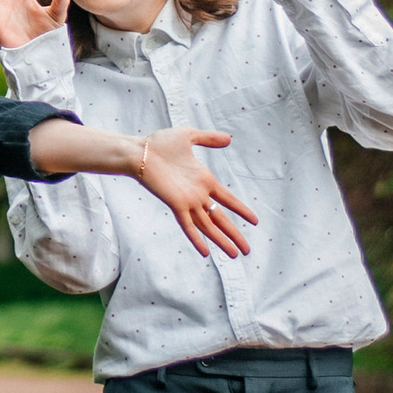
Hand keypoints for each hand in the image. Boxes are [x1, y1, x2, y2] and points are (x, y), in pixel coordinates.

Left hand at [135, 127, 258, 261]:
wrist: (138, 151)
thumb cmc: (159, 144)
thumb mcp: (188, 136)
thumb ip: (208, 139)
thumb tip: (229, 139)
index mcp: (204, 180)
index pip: (227, 199)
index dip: (241, 209)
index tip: (255, 221)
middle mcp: (198, 194)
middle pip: (220, 219)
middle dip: (234, 235)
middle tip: (247, 251)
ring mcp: (187, 202)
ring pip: (208, 226)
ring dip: (222, 241)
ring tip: (235, 255)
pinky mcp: (176, 204)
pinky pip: (188, 226)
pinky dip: (197, 239)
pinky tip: (206, 253)